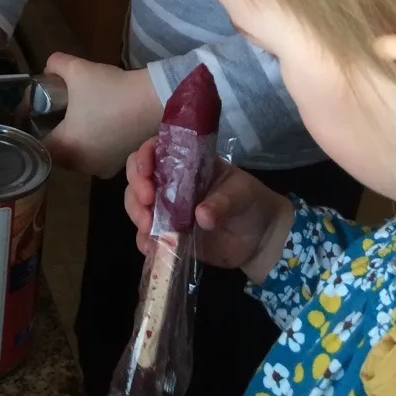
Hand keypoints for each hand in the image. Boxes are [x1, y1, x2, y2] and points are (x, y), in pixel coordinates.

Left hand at [42, 53, 162, 177]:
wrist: (154, 101)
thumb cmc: (110, 89)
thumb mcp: (76, 69)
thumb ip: (55, 65)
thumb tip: (49, 69)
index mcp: (66, 148)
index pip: (35, 146)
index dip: (31, 129)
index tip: (34, 113)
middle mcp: (82, 166)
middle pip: (57, 152)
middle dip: (55, 133)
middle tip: (56, 111)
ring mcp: (102, 168)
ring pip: (79, 155)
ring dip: (76, 139)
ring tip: (80, 116)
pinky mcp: (120, 165)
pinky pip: (98, 156)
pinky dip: (95, 143)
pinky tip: (101, 123)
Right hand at [125, 138, 294, 282]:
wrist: (260, 239)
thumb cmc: (251, 202)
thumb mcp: (241, 194)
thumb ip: (222, 202)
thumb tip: (202, 216)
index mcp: (187, 162)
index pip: (157, 149)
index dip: (145, 156)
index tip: (146, 172)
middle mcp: (171, 182)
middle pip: (138, 176)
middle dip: (136, 187)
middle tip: (147, 203)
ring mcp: (168, 209)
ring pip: (137, 203)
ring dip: (135, 213)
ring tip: (148, 226)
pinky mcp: (169, 235)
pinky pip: (147, 235)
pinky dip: (143, 240)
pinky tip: (150, 246)